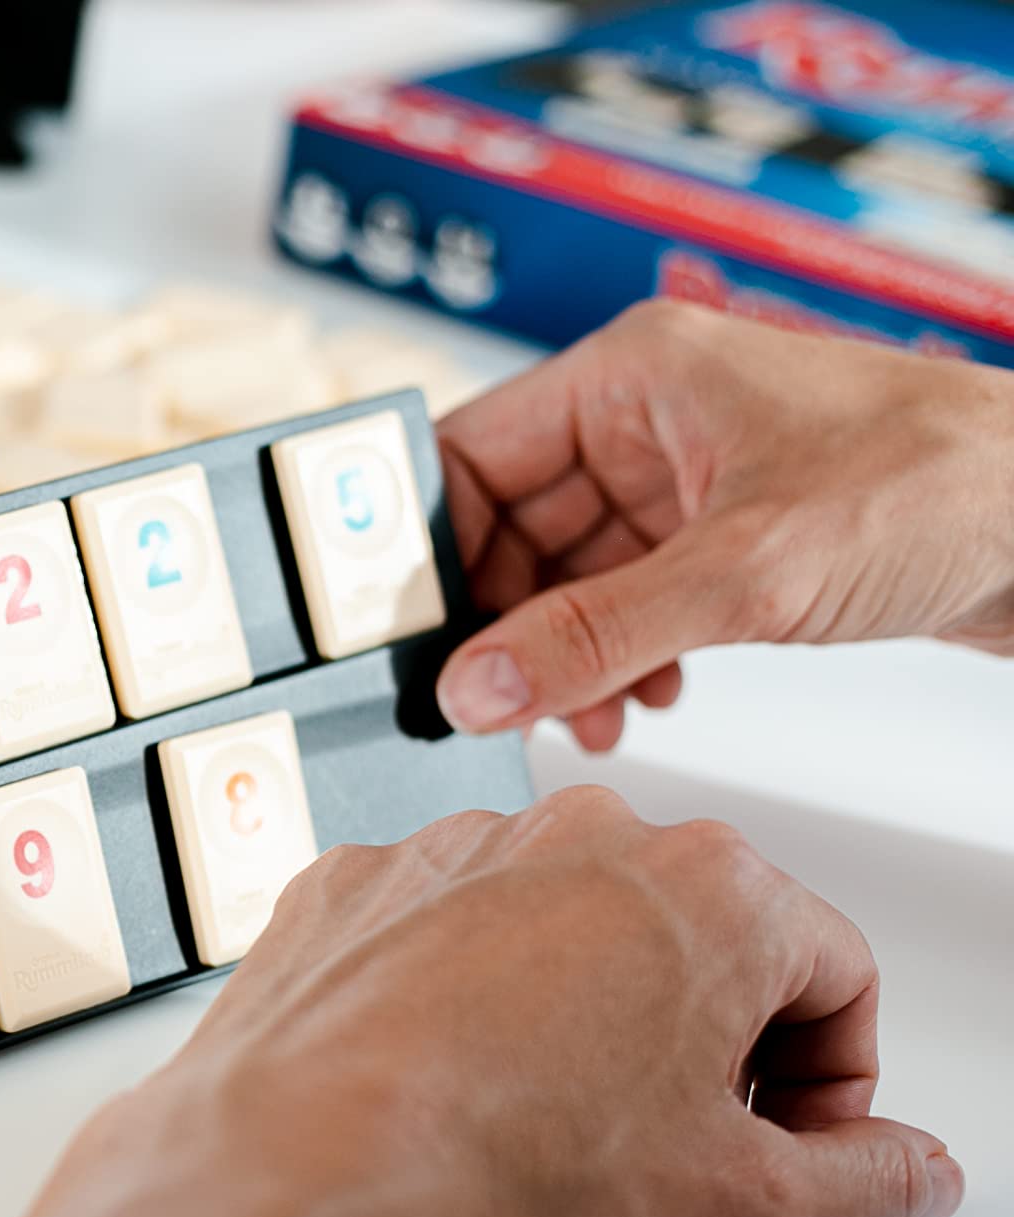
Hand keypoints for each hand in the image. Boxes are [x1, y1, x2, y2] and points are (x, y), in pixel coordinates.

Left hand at [0, 787, 962, 1216]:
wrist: (292, 1167)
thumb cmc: (501, 1171)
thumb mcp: (741, 1214)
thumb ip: (864, 1184)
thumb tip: (899, 1172)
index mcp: (712, 888)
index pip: (833, 976)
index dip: (829, 1084)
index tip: (791, 1150)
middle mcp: (579, 839)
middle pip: (696, 939)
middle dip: (701, 1043)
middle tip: (661, 1151)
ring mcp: (450, 852)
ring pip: (558, 930)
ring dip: (570, 1015)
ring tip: (530, 1127)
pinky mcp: (349, 888)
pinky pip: (435, 935)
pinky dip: (450, 1000)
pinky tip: (435, 1087)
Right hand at [434, 301, 1013, 749]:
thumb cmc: (943, 485)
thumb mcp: (746, 574)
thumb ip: (595, 637)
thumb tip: (471, 691)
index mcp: (630, 377)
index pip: (466, 457)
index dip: (421, 548)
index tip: (396, 636)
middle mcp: (644, 420)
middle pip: (505, 529)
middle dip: (499, 626)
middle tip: (492, 706)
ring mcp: (681, 481)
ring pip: (562, 577)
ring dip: (560, 656)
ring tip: (584, 716)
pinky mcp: (721, 538)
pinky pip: (623, 603)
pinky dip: (618, 659)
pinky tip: (649, 698)